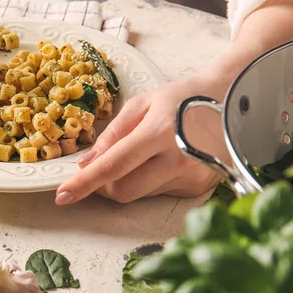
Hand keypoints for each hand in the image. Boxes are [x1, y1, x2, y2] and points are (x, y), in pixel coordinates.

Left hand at [55, 72, 231, 204]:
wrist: (230, 100)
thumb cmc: (182, 98)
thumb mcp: (142, 103)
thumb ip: (113, 133)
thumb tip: (87, 162)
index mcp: (159, 132)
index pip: (113, 166)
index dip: (84, 183)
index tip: (63, 195)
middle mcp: (178, 158)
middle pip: (123, 190)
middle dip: (101, 185)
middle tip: (97, 169)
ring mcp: (191, 177)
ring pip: (140, 193)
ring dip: (126, 180)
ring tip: (141, 153)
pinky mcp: (198, 188)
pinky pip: (158, 192)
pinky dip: (148, 180)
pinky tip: (161, 159)